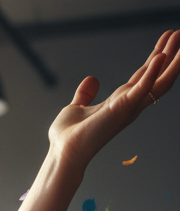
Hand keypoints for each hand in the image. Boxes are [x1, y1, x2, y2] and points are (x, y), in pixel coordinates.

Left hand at [48, 29, 179, 169]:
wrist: (62, 153)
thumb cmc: (66, 138)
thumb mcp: (76, 108)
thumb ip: (85, 95)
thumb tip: (91, 79)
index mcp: (119, 102)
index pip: (144, 75)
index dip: (156, 56)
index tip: (166, 37)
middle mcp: (128, 105)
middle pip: (157, 75)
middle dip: (171, 54)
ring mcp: (128, 107)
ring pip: (159, 82)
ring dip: (173, 61)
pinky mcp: (122, 109)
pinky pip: (142, 88)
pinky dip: (152, 72)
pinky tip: (160, 55)